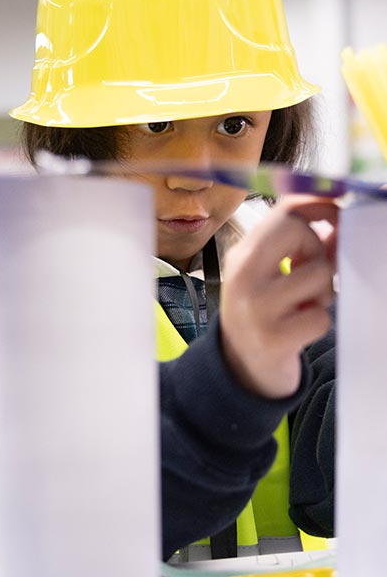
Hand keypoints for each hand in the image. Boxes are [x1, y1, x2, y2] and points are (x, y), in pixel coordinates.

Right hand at [219, 197, 338, 398]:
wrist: (240, 369)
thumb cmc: (262, 314)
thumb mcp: (267, 273)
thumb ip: (296, 245)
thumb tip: (336, 220)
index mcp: (241, 255)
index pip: (283, 210)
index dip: (317, 207)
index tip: (335, 215)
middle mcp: (242, 276)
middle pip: (297, 230)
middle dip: (316, 250)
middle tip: (308, 274)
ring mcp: (256, 308)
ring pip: (318, 274)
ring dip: (322, 292)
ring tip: (304, 306)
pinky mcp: (273, 339)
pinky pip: (320, 317)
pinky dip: (318, 323)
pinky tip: (301, 329)